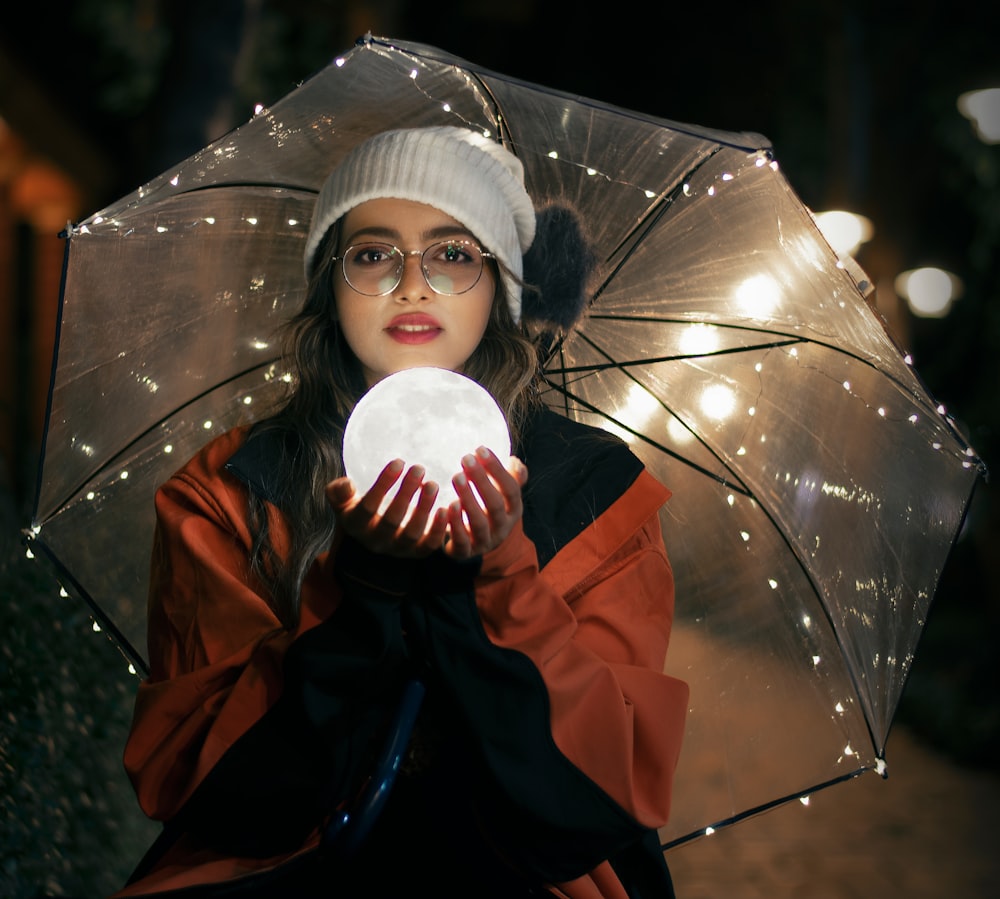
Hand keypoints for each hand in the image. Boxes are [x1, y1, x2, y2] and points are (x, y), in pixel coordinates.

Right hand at [326, 460, 448, 557]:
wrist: (373, 532)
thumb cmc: (359, 507)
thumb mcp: (342, 500)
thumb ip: (339, 492)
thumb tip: (345, 484)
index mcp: (355, 525)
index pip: (367, 507)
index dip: (383, 485)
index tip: (398, 461)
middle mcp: (376, 541)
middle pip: (392, 519)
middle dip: (406, 493)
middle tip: (419, 468)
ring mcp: (398, 549)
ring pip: (412, 533)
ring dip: (424, 508)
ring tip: (433, 484)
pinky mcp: (417, 552)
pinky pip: (430, 545)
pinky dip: (439, 529)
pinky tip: (447, 508)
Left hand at [444, 447, 527, 559]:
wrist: (478, 544)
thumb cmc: (489, 509)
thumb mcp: (503, 494)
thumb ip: (511, 477)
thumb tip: (515, 461)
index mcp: (513, 510)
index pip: (511, 489)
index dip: (497, 469)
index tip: (480, 449)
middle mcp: (502, 528)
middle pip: (494, 504)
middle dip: (481, 480)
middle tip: (465, 458)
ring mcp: (484, 541)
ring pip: (478, 522)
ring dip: (468, 498)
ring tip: (456, 477)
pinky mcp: (465, 553)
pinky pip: (461, 541)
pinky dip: (454, 524)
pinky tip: (445, 507)